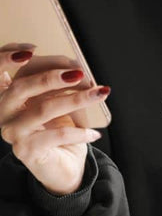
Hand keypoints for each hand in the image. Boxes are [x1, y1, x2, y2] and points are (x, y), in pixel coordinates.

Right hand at [0, 44, 109, 194]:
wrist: (62, 166)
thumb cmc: (59, 128)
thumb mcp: (58, 100)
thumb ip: (59, 83)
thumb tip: (77, 69)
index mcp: (6, 94)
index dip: (7, 56)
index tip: (32, 48)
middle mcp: (2, 112)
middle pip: (22, 87)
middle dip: (52, 76)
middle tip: (80, 72)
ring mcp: (11, 132)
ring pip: (43, 109)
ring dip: (75, 99)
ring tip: (99, 93)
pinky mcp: (25, 150)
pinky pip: (56, 135)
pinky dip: (79, 132)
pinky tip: (93, 133)